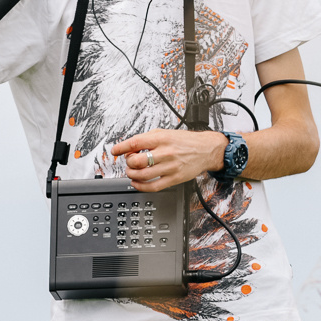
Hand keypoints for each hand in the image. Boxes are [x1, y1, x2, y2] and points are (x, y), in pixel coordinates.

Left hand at [109, 128, 229, 192]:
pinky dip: (141, 187)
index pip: (136, 143)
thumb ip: (147, 139)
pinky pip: (154, 187)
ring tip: (132, 172)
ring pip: (143, 175)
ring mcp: (170, 167)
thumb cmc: (185, 141)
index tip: (114, 151)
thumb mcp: (165, 133)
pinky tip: (137, 183)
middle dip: (128, 163)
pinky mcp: (175, 178)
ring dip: (132, 175)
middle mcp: (165, 152)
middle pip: (137, 161)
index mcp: (161, 139)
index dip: (122, 147)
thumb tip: (130, 148)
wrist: (206, 149)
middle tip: (129, 162)